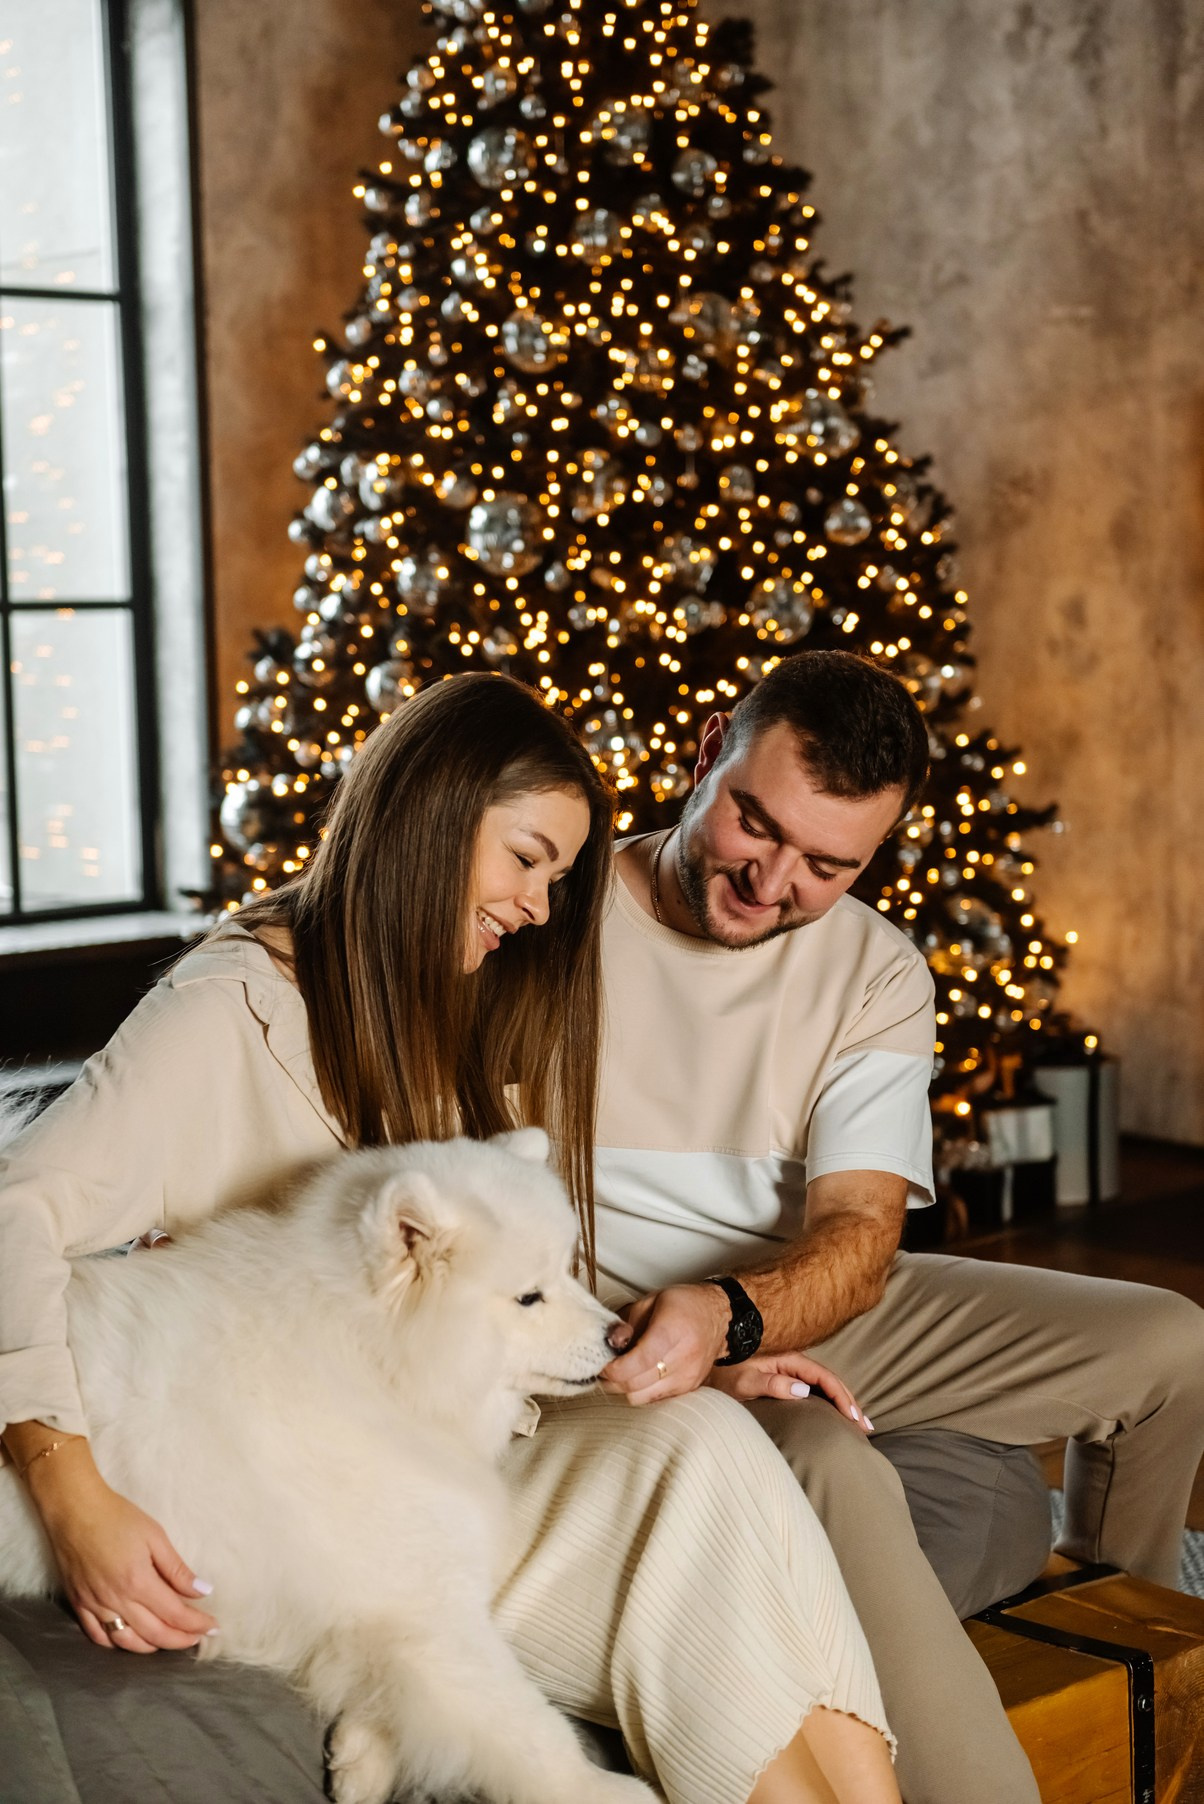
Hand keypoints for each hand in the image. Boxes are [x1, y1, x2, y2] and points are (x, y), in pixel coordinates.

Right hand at [30, 1450, 216, 1652]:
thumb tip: (202, 1591)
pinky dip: (117, 1644)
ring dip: (151, 1647)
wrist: (74, 1510)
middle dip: (180, 1639)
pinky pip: (97, 1636)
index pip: (174, 1614)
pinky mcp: (79, 1604)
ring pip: (126, 1641)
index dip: (196, 1624)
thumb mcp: (155, 1536)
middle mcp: (116, 1600)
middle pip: (154, 1633)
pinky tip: (131, 1640)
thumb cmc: (117, 1517)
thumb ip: (177, 1569)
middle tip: (197, 1638)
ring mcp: (94, 1605)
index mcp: (138, 1582)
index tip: (213, 1626)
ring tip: (169, 1641)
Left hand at [601, 1284, 729, 1403]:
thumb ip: (626, 1323)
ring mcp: (688, 1377)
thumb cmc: (683, 1305)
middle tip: (606, 1366)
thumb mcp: (650, 1301)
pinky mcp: (689, 1388)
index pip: (640, 1361)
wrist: (718, 1316)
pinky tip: (640, 1375)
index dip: (615, 1368)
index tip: (604, 1363)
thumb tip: (610, 1344)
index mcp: (673, 1330)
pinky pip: (653, 1399)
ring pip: (641, 1397)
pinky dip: (641, 1390)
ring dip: (625, 1387)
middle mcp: (684, 1357)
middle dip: (613, 1379)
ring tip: (623, 1371)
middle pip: (636, 1384)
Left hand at [706, 1350, 873, 1433]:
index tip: (854, 1418)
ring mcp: (787, 1369)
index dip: (842, 1397)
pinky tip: (832, 1414)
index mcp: (787, 1359)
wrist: (705, 1361)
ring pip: (822, 1384)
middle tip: (865, 1427)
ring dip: (841, 1402)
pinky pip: (812, 1388)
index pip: (823, 1378)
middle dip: (849, 1403)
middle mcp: (791, 1361)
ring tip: (856, 1422)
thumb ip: (771, 1385)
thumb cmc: (722, 1371)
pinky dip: (826, 1400)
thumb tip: (804, 1390)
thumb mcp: (743, 1381)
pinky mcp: (781, 1377)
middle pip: (829, 1381)